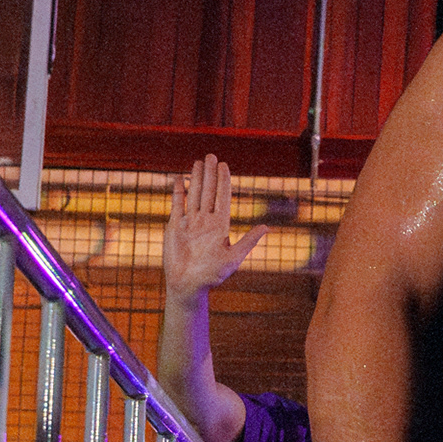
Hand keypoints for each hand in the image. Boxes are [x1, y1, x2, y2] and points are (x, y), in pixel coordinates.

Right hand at [164, 154, 267, 301]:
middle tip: (211, 155)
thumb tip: (266, 228)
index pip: (223, 197)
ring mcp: (190, 222)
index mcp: (220, 225)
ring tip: (198, 162)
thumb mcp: (234, 258)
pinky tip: (180, 179)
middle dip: (210, 173)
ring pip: (194, 194)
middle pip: (209, 191)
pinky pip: (177, 205)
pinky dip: (178, 191)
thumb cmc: (212, 276)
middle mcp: (206, 221)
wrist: (188, 286)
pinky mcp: (175, 227)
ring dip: (196, 178)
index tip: (224, 165)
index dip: (224, 181)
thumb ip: (248, 241)